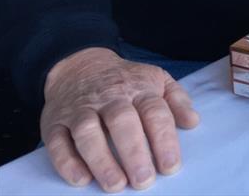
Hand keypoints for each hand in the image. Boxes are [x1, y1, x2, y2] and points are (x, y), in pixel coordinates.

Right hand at [41, 47, 199, 191]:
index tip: (170, 166)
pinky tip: (81, 179)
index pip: (154, 112)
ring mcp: (81, 109)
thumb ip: (176, 100)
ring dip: (101, 160)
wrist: (81, 64)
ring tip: (116, 185)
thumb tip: (193, 121)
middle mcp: (110, 98)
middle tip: (144, 180)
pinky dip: (67, 162)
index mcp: (139, 88)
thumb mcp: (156, 79)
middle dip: (134, 152)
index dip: (163, 139)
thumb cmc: (126, 80)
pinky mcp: (55, 122)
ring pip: (88, 132)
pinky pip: (58, 142)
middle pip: (122, 121)